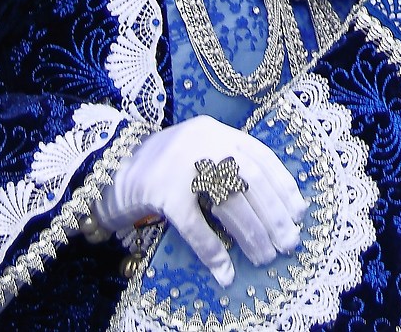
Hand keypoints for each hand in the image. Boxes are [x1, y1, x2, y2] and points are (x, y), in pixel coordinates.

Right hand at [96, 115, 306, 285]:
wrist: (101, 169)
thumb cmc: (155, 167)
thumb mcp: (193, 153)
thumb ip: (223, 164)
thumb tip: (269, 205)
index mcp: (213, 130)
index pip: (259, 156)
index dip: (282, 184)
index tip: (299, 211)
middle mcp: (201, 141)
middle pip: (250, 180)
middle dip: (274, 214)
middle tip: (289, 242)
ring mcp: (179, 164)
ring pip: (228, 203)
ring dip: (251, 234)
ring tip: (265, 257)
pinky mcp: (160, 191)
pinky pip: (194, 226)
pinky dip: (213, 250)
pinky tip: (225, 271)